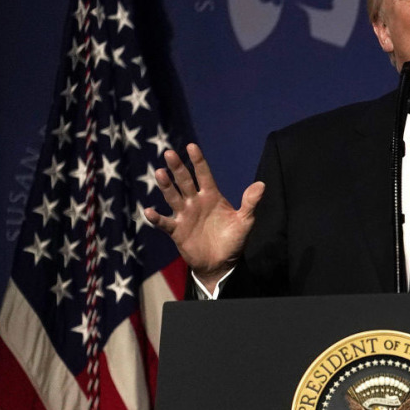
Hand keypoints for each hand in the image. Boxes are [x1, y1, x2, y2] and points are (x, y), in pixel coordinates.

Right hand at [144, 143, 264, 292]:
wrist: (222, 263)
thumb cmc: (233, 240)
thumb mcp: (245, 221)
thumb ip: (250, 203)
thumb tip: (261, 184)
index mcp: (211, 196)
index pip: (203, 174)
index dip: (198, 161)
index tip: (191, 146)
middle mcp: (196, 202)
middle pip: (185, 181)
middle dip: (178, 168)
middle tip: (170, 153)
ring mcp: (185, 215)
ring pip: (173, 197)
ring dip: (166, 186)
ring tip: (160, 173)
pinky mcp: (177, 231)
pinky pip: (165, 222)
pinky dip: (156, 218)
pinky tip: (148, 210)